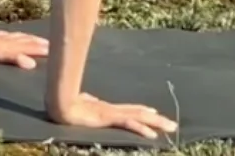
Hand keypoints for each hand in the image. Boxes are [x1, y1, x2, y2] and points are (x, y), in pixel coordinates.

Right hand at [49, 92, 178, 138]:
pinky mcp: (108, 118)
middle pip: (140, 113)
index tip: (156, 114)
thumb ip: (86, 102)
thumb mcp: (80, 105)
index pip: (130, 110)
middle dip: (158, 120)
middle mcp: (113, 110)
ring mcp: (112, 113)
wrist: (60, 103)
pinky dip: (141, 129)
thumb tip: (86, 99)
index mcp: (107, 109)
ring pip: (139, 117)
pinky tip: (152, 135)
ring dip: (157, 124)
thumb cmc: (67, 103)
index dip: (144, 112)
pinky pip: (128, 124)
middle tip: (174, 124)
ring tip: (171, 128)